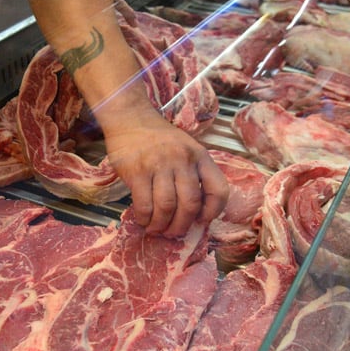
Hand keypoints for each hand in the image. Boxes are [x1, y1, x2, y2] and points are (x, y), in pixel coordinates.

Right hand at [103, 108, 227, 236]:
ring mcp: (159, 164)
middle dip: (181, 226)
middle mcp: (183, 159)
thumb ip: (193, 173)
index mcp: (200, 156)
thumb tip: (194, 212)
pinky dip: (145, 218)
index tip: (202, 220)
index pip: (218, 189)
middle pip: (190, 204)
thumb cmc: (159, 138)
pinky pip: (144, 204)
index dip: (214, 211)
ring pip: (167, 207)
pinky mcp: (137, 171)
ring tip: (156, 229)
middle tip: (173, 233)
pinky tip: (143, 220)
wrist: (130, 117)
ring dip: (161, 225)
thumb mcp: (186, 149)